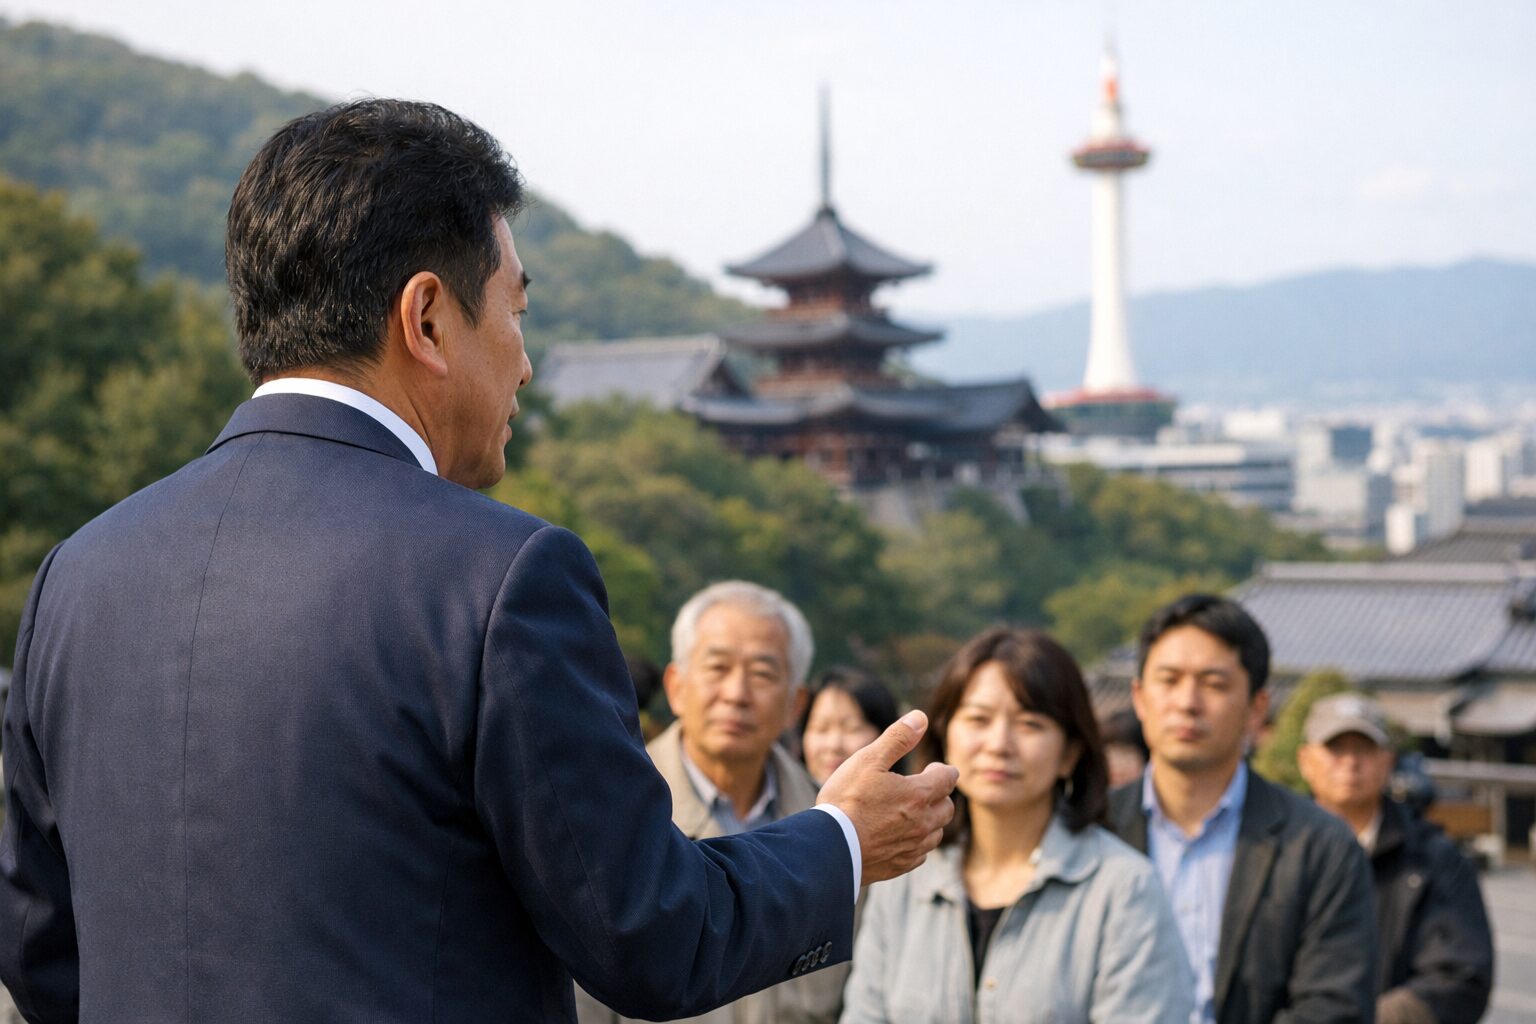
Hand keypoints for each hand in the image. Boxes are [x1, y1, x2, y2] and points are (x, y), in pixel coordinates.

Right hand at [817, 710, 957, 883]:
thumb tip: (920, 717)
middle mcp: (923, 823)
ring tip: (912, 812)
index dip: (942, 770)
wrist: (829, 846)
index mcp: (919, 794)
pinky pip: (920, 854)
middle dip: (939, 795)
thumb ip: (897, 738)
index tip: (930, 768)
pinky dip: (917, 843)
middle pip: (947, 807)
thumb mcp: (868, 759)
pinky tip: (901, 837)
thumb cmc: (846, 800)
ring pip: (936, 833)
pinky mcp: (900, 865)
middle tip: (922, 788)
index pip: (948, 778)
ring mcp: (913, 847)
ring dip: (931, 820)